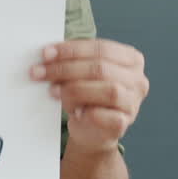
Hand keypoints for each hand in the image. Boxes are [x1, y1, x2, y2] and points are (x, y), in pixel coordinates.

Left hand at [30, 38, 147, 152]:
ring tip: (53, 92)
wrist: (91, 130)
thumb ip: (74, 60)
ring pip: (107, 90)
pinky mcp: (123, 123)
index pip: (101, 48)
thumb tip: (48, 54)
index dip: (72, 50)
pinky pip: (104, 115)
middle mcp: (137, 79)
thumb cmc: (87, 96)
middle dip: (66, 69)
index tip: (46, 53)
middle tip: (40, 72)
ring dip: (74, 90)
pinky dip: (85, 111)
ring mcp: (132, 103)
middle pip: (101, 68)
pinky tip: (74, 111)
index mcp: (131, 59)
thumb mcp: (83, 73)